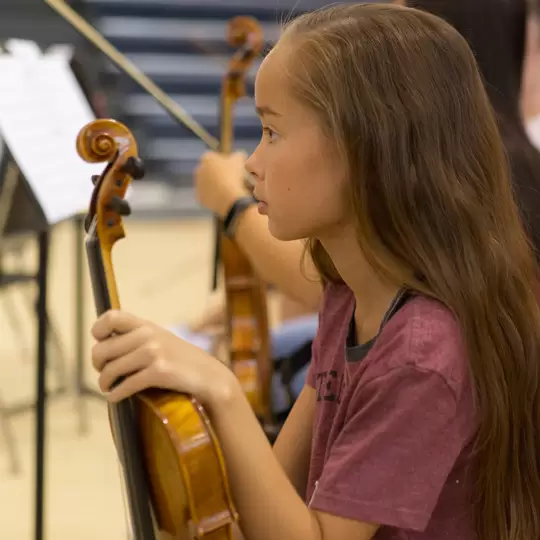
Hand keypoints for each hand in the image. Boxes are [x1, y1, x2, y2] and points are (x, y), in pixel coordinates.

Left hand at [91, 310, 236, 405]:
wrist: (209, 377)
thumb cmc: (181, 362)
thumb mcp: (160, 340)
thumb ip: (136, 339)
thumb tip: (101, 349)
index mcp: (146, 325)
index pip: (111, 317)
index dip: (98, 331)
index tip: (100, 344)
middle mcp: (148, 334)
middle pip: (102, 349)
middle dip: (98, 365)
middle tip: (104, 373)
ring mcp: (154, 352)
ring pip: (110, 370)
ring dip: (104, 383)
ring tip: (108, 388)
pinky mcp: (159, 371)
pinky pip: (125, 385)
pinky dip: (116, 394)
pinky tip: (116, 397)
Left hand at [194, 151, 248, 217]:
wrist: (229, 198)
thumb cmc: (233, 175)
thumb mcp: (240, 160)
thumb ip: (238, 155)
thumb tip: (238, 156)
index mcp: (206, 158)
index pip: (213, 156)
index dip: (223, 160)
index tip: (231, 166)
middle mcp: (198, 170)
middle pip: (208, 169)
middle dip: (216, 172)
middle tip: (229, 177)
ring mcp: (198, 185)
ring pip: (207, 182)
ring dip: (214, 184)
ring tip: (227, 189)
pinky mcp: (199, 198)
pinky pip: (207, 195)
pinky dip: (213, 195)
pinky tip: (223, 197)